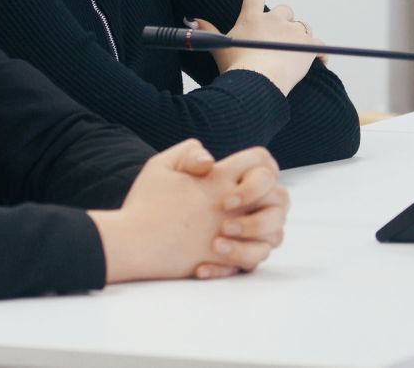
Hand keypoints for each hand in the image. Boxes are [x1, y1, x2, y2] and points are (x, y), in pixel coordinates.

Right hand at [89, 140, 287, 282]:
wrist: (133, 242)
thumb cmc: (144, 203)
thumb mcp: (160, 164)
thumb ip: (189, 152)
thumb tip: (211, 159)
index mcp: (219, 179)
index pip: (262, 161)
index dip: (259, 165)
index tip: (240, 175)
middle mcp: (232, 207)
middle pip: (280, 197)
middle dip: (270, 198)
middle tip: (245, 204)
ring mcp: (232, 235)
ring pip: (275, 233)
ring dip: (263, 230)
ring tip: (238, 229)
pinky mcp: (225, 260)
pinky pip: (256, 259)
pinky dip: (247, 256)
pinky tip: (224, 250)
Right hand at [195, 0, 320, 95]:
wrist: (259, 82)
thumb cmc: (236, 67)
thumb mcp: (218, 48)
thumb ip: (207, 31)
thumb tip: (192, 19)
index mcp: (251, 18)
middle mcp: (274, 20)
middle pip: (284, 10)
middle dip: (283, 21)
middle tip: (277, 37)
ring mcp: (293, 32)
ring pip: (302, 26)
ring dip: (300, 36)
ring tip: (294, 51)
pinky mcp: (309, 46)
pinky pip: (320, 46)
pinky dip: (320, 54)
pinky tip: (320, 61)